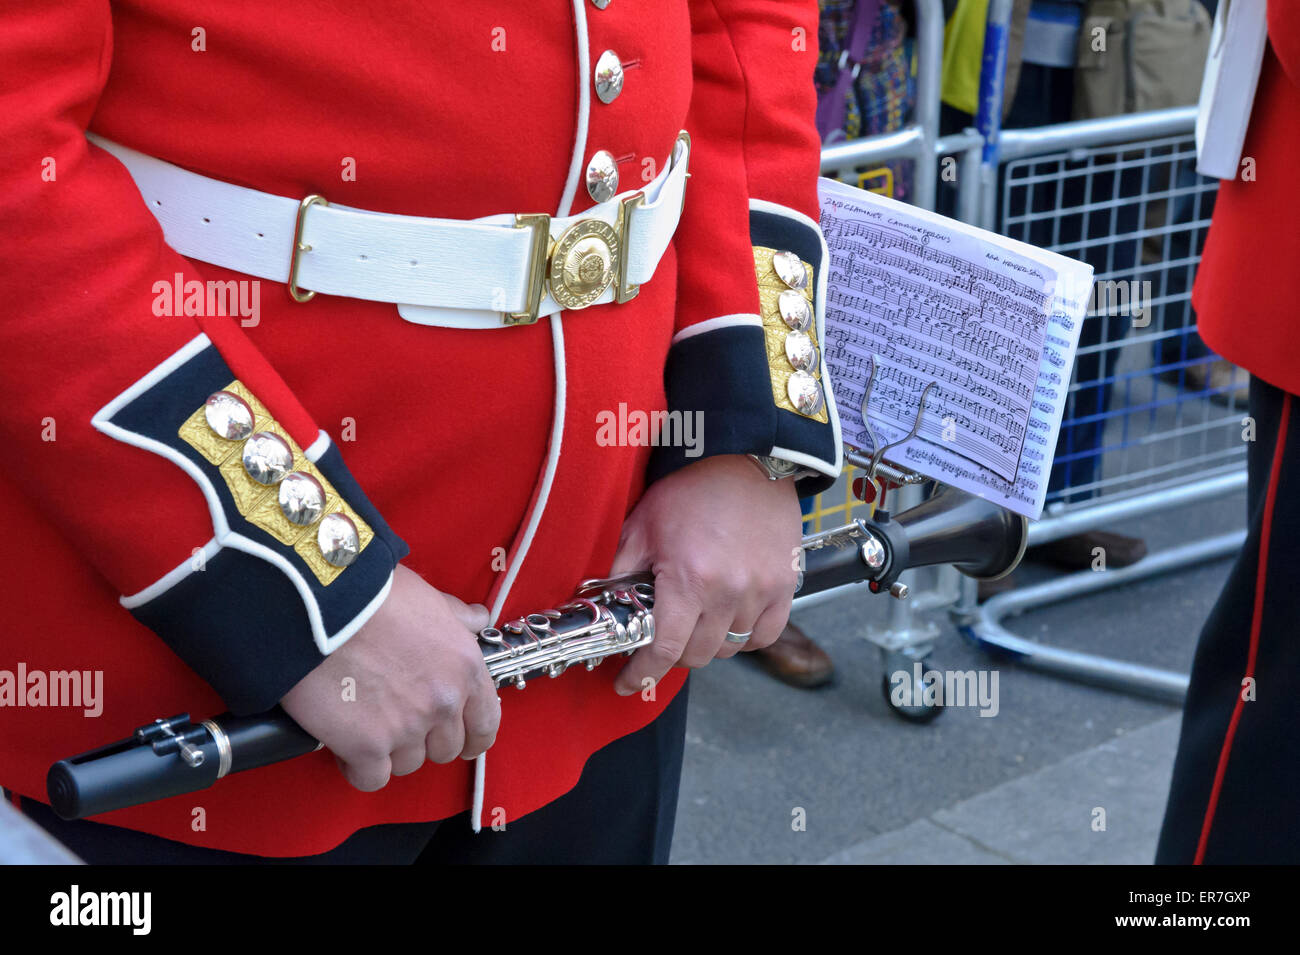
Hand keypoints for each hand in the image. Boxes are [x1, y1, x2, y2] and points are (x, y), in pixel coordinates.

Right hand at [280, 564, 499, 791]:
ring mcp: (407, 727)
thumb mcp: (427, 596)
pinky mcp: (366, 746)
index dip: (472, 736)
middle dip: (423, 739)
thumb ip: (456, 616)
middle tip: (396, 720)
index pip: (485, 723)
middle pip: (445, 748)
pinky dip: (358, 767)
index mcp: (465, 666)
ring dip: (389, 751)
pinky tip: (346, 746)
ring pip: (408, 764)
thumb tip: (477, 618)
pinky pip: (372, 778)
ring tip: (365, 724)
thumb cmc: (371, 594)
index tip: (460, 740)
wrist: (320, 604)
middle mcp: (443, 701)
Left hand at [608, 454, 802, 695]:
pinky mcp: (785, 585)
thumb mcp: (643, 525)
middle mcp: (729, 592)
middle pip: (698, 655)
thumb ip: (620, 569)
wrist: (747, 459)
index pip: (665, 650)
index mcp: (689, 579)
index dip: (642, 674)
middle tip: (660, 640)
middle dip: (673, 655)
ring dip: (708, 644)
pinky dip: (746, 637)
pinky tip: (729, 621)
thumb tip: (598, 602)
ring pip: (731, 648)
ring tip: (694, 623)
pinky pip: (766, 634)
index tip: (628, 682)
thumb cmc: (693, 488)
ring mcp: (762, 591)